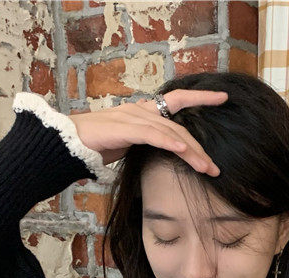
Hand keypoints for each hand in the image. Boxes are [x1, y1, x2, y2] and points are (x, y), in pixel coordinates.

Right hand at [69, 89, 227, 174]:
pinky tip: (182, 150)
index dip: (200, 97)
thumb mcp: (127, 147)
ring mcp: (131, 117)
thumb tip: (164, 156)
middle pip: (178, 125)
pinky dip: (168, 142)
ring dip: (190, 152)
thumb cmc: (94, 147)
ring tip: (206, 168)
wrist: (66, 145)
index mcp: (143, 113)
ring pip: (169, 132)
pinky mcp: (123, 127)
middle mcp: (140, 110)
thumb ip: (145, 146)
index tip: (222, 98)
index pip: (177, 101)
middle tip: (215, 167)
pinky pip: (151, 135)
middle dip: (199, 147)